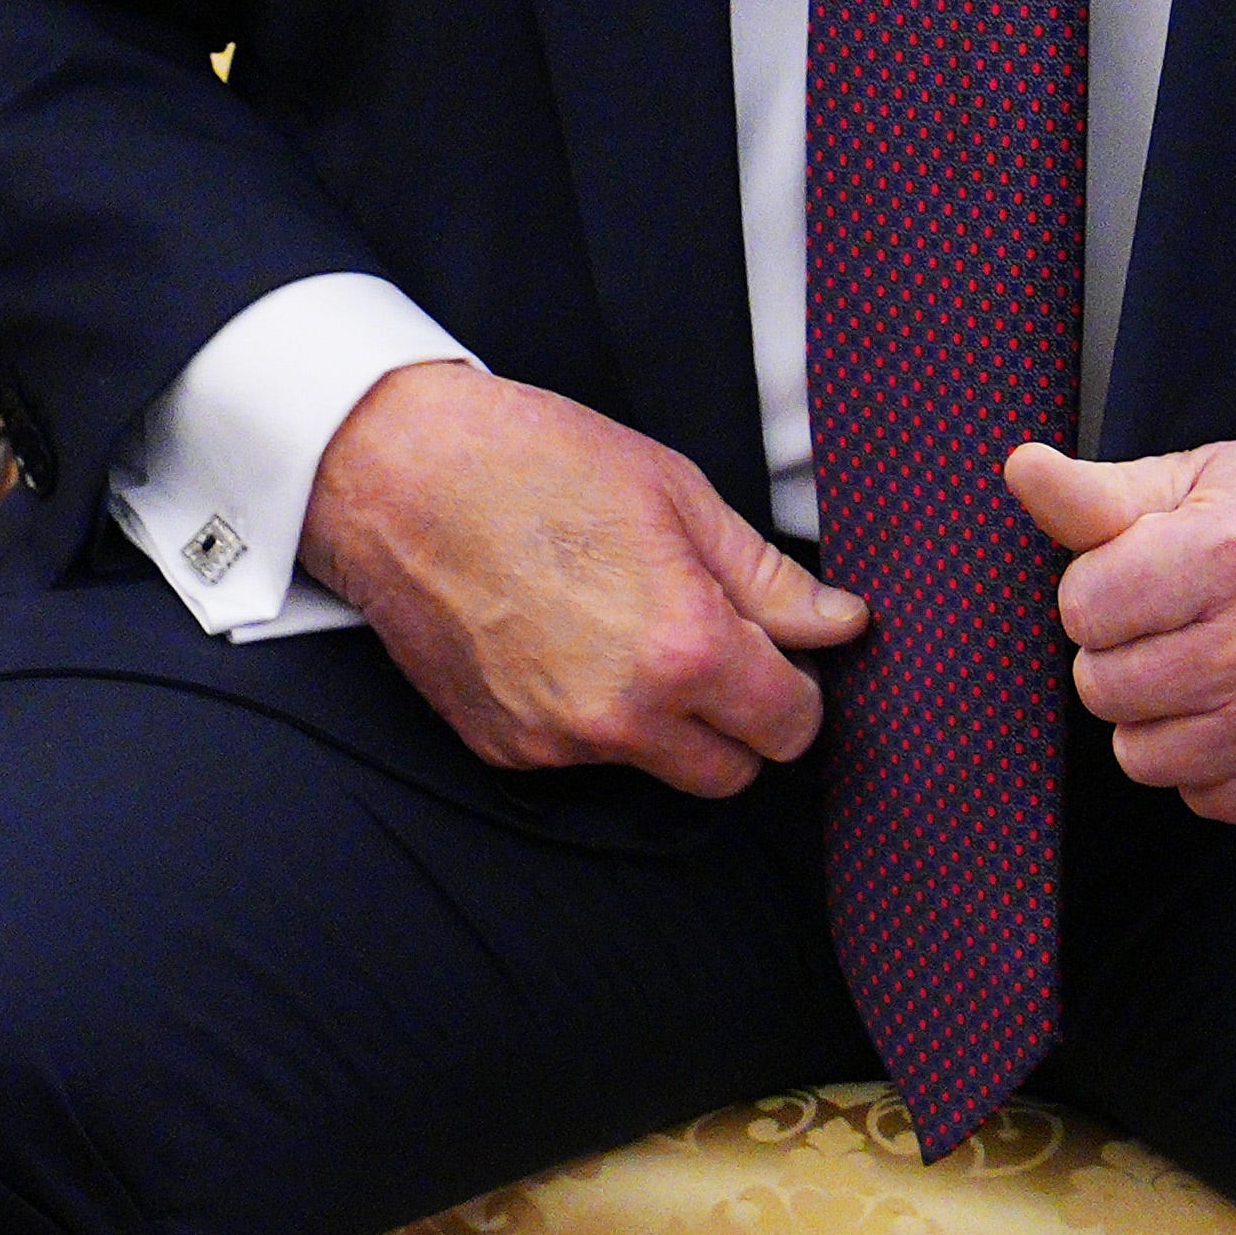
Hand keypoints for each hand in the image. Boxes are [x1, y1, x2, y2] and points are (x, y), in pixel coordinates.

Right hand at [304, 363, 868, 797]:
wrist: (392, 473)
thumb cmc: (531, 461)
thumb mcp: (674, 493)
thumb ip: (769, 577)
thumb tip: (842, 624)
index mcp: (685, 649)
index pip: (792, 726)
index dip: (792, 683)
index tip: (767, 646)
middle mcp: (624, 716)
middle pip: (733, 772)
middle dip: (735, 718)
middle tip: (700, 639)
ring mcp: (556, 742)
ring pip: (654, 766)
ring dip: (659, 720)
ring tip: (613, 625)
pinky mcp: (503, 748)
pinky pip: (579, 757)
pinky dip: (585, 715)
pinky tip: (556, 639)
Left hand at [1006, 439, 1235, 826]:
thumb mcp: (1202, 481)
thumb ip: (1100, 495)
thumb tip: (1023, 470)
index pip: (1081, 608)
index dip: (1099, 588)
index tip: (1143, 575)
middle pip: (1102, 686)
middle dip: (1121, 652)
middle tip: (1178, 621)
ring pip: (1139, 754)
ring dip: (1157, 714)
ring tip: (1210, 664)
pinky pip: (1199, 797)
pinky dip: (1209, 761)